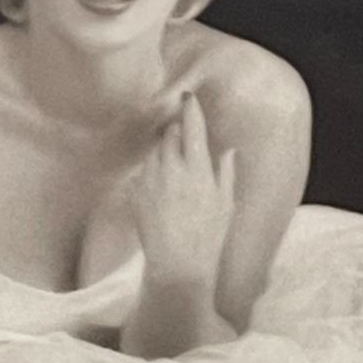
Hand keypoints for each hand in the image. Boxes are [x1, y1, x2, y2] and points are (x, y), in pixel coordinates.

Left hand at [128, 92, 236, 283]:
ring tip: (173, 173)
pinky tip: (161, 192)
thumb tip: (228, 149)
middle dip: (176, 132)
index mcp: (197, 169)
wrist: (177, 266)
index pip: (192, 126)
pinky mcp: (135, 193)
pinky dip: (151, 173)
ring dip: (163, 152)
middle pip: (169, 134)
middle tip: (183, 142)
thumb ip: (225, 171)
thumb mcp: (225, 203)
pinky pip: (142, 172)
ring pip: (154, 151)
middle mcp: (171, 169)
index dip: (189, 108)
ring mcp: (150, 180)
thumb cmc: (208, 237)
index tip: (187, 96)